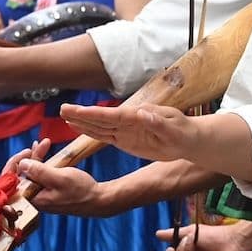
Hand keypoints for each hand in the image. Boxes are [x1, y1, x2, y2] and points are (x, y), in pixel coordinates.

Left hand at [13, 142, 106, 216]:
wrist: (97, 200)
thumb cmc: (81, 191)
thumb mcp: (60, 178)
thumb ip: (39, 172)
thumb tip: (21, 164)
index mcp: (32, 199)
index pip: (11, 182)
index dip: (14, 164)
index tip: (25, 152)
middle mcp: (32, 198)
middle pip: (20, 175)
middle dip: (28, 157)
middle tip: (38, 144)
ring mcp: (39, 194)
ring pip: (30, 172)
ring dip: (36, 157)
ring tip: (45, 143)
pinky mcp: (46, 190)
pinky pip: (39, 174)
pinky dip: (41, 162)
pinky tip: (45, 150)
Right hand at [61, 102, 204, 162]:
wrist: (189, 138)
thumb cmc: (184, 132)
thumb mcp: (175, 129)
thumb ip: (158, 123)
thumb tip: (143, 113)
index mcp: (138, 117)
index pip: (112, 115)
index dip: (93, 114)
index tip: (77, 111)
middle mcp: (129, 121)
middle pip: (101, 119)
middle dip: (82, 115)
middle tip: (62, 110)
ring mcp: (126, 130)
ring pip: (100, 127)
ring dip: (83, 123)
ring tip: (65, 117)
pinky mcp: (126, 140)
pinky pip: (105, 136)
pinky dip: (91, 132)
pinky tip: (79, 128)